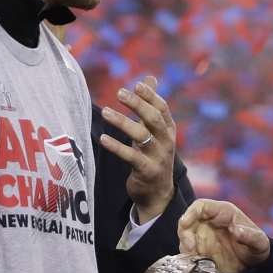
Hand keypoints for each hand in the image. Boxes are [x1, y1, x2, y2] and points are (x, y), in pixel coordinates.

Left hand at [100, 76, 176, 223]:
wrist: (158, 194)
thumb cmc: (153, 156)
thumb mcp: (156, 131)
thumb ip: (151, 105)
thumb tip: (150, 78)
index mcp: (168, 130)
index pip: (162, 109)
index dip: (150, 96)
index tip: (137, 84)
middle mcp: (166, 141)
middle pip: (153, 119)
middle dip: (137, 104)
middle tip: (119, 92)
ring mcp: (158, 157)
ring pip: (141, 136)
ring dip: (122, 122)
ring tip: (104, 112)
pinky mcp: (147, 172)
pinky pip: (131, 157)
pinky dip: (117, 147)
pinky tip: (103, 139)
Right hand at [178, 199, 270, 272]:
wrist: (255, 264)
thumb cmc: (258, 246)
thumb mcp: (259, 241)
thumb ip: (250, 235)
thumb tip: (237, 231)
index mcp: (223, 212)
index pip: (201, 206)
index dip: (191, 212)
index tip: (185, 223)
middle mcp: (209, 222)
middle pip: (188, 221)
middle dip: (185, 232)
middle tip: (190, 246)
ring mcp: (203, 236)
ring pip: (185, 236)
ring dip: (185, 246)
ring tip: (195, 256)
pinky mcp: (201, 250)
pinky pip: (189, 251)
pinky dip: (189, 256)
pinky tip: (197, 262)